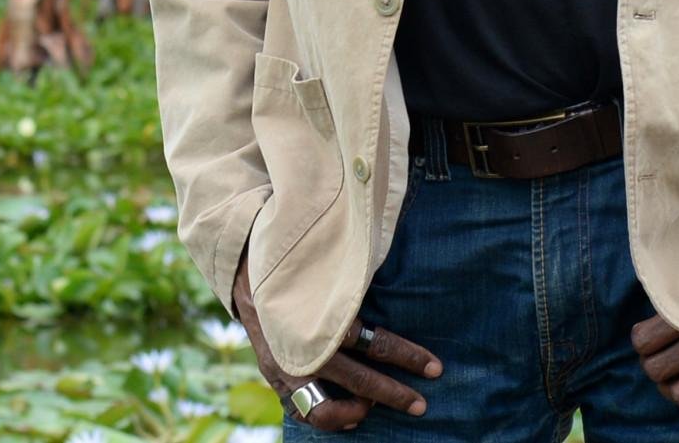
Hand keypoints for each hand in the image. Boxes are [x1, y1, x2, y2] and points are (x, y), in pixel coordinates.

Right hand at [232, 253, 443, 430]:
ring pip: (324, 409)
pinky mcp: (274, 378)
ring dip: (356, 412)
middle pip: (358, 380)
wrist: (242, 268)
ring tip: (373, 408)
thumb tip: (404, 271)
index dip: (407, 356)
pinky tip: (348, 412)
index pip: (372, 342)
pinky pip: (302, 411)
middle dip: (394, 394)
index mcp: (319, 314)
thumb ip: (358, 280)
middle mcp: (300, 347)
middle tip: (421, 404)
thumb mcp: (330, 263)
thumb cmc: (295, 262)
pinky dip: (327, 416)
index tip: (436, 367)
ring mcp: (284, 367)